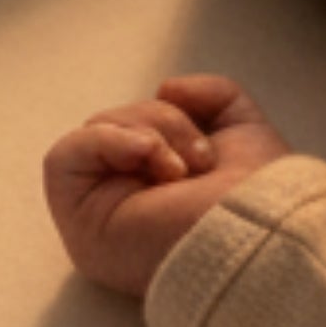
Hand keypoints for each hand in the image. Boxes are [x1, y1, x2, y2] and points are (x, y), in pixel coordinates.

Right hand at [41, 74, 289, 299]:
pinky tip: (146, 156)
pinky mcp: (76, 216)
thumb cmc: (259, 200)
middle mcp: (126, 203)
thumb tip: (165, 87)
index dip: (173, 123)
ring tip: (179, 170)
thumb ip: (212, 96)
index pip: (144, 128)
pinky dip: (108, 140)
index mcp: (162, 190)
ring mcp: (98, 213)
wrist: (257, 239)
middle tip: (200, 161)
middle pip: (121, 122)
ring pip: (97, 130)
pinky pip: (65, 155)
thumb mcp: (244, 129)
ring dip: (148, 134)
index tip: (209, 153)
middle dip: (166, 124)